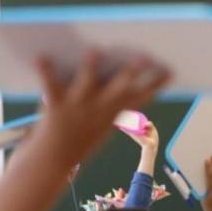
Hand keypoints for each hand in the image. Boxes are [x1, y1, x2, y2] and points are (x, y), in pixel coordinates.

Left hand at [33, 52, 169, 166]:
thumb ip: (108, 104)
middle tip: (144, 58)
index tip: (169, 72)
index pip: (141, 96)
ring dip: (91, 66)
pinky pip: (50, 83)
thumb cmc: (78, 140)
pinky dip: (45, 70)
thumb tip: (117, 74)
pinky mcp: (56, 103)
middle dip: (131, 72)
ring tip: (96, 51)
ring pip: (87, 81)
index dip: (156, 84)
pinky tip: (42, 57)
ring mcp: (78, 104)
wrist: (52, 160)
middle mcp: (99, 107)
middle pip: (119, 86)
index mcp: (113, 112)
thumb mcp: (101, 125)